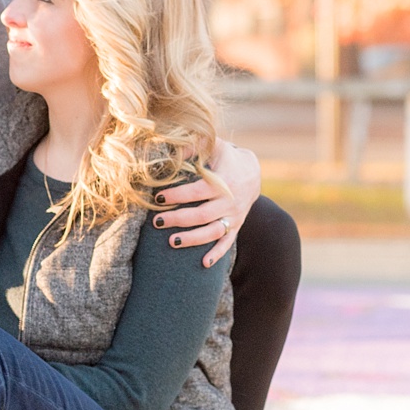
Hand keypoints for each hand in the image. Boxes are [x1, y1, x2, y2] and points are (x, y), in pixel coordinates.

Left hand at [152, 140, 260, 267]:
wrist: (252, 172)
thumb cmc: (225, 157)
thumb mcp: (214, 145)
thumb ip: (194, 146)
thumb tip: (172, 151)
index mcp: (224, 181)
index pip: (197, 191)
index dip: (177, 195)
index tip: (158, 198)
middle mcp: (230, 201)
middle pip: (202, 215)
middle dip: (178, 219)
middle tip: (157, 222)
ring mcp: (235, 216)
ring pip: (213, 232)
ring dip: (193, 239)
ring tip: (171, 242)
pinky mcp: (237, 226)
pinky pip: (228, 243)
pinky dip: (217, 254)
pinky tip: (203, 263)